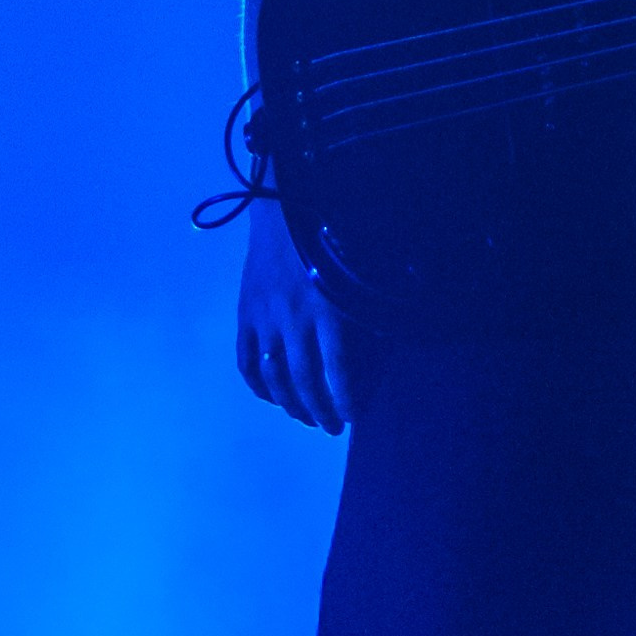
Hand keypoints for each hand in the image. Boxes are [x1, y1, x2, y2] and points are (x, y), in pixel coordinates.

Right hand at [237, 201, 364, 433]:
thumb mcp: (360, 267)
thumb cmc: (331, 237)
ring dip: (290, 404)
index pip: (338, 368)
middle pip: (305, 380)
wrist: (283, 208)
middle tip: (331, 428)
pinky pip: (246, 361)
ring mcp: (264, 318)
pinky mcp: (244, 314)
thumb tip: (390, 340)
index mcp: (328, 307)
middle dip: (319, 410)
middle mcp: (293, 318)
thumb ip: (372, 306)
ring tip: (305, 417)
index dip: (345, 399)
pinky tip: (271, 397)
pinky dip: (257, 385)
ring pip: (275, 377)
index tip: (352, 417)